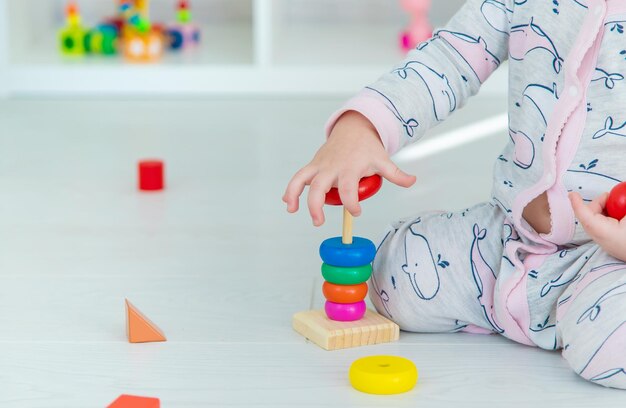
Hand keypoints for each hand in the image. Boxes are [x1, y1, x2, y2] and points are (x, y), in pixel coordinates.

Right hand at [283, 111, 415, 225]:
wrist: (352, 128)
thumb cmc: (367, 147)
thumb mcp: (383, 159)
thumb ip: (396, 174)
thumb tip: (412, 182)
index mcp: (350, 168)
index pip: (348, 189)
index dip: (351, 203)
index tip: (356, 212)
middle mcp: (332, 167)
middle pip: (319, 188)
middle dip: (316, 205)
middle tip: (319, 222)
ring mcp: (320, 166)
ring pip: (302, 180)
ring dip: (295, 195)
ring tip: (293, 210)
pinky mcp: (312, 166)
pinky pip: (298, 177)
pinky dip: (291, 189)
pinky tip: (288, 202)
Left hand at [569, 191, 625, 261]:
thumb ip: (624, 204)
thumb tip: (623, 193)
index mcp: (603, 230)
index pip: (584, 214)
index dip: (577, 203)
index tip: (573, 194)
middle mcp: (600, 237)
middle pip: (590, 216)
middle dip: (598, 203)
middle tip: (611, 196)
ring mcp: (606, 242)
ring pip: (597, 222)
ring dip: (605, 210)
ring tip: (617, 204)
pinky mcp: (612, 244)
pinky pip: (605, 228)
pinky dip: (610, 218)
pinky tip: (620, 215)